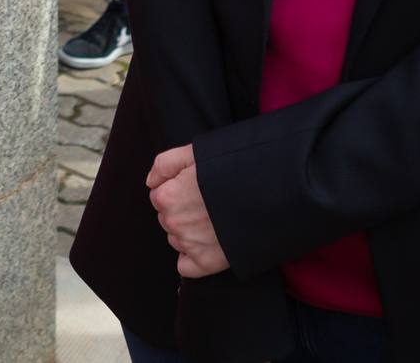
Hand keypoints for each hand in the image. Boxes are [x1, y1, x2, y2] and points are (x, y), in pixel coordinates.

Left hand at [147, 145, 228, 277]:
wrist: (268, 192)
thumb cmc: (231, 167)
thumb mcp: (194, 152)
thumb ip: (164, 164)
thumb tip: (150, 182)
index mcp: (167, 196)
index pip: (159, 196)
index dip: (178, 190)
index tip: (197, 187)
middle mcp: (174, 223)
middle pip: (168, 218)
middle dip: (183, 211)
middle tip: (209, 202)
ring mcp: (189, 245)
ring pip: (178, 239)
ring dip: (190, 232)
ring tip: (216, 219)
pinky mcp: (207, 263)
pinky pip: (186, 266)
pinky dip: (194, 257)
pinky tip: (211, 243)